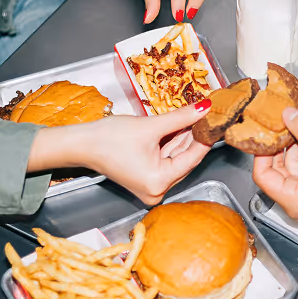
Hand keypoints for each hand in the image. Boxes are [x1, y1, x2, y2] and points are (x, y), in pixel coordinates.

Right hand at [28, 99, 211, 204]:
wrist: (81, 144)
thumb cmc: (107, 139)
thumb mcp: (150, 126)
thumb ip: (181, 117)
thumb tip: (205, 108)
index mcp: (159, 182)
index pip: (193, 157)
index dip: (206, 135)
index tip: (217, 119)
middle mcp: (157, 190)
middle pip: (185, 158)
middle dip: (195, 134)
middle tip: (209, 113)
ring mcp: (152, 186)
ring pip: (176, 156)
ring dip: (184, 136)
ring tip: (197, 115)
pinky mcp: (147, 178)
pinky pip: (166, 158)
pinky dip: (171, 142)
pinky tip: (181, 125)